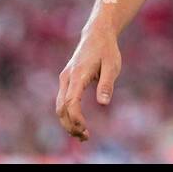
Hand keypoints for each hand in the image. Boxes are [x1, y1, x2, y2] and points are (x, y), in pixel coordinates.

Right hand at [55, 24, 121, 141]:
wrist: (97, 34)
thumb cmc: (107, 49)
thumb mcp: (112, 65)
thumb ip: (107, 84)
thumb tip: (103, 103)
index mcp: (77, 74)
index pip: (71, 102)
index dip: (76, 118)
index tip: (85, 129)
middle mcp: (67, 78)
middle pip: (61, 108)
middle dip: (70, 125)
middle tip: (85, 137)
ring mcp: (65, 79)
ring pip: (60, 106)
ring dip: (68, 122)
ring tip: (83, 135)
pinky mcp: (67, 80)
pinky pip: (63, 101)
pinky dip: (68, 114)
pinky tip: (79, 123)